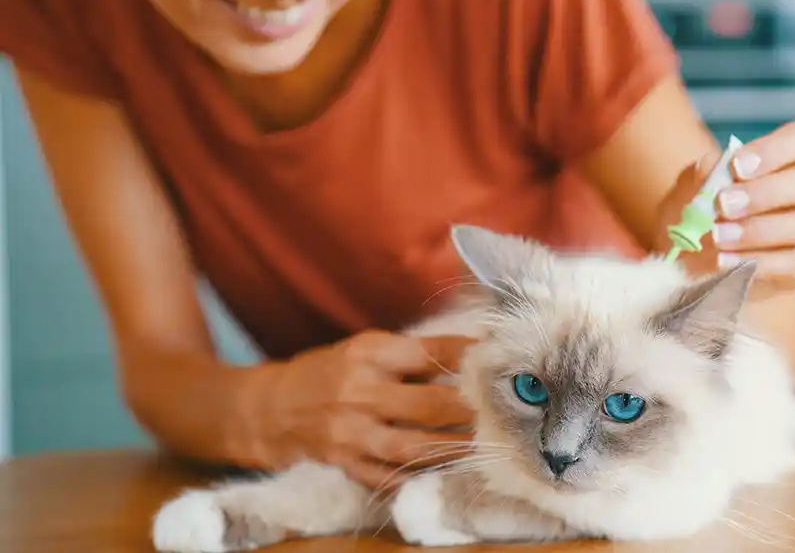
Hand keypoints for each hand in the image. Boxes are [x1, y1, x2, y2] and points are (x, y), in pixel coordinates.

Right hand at [245, 330, 475, 488]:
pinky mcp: (343, 462)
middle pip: (429, 403)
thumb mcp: (363, 349)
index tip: (497, 358)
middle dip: (469, 408)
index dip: (469, 356)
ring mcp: (351, 431)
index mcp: (369, 353)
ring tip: (481, 446)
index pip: (431, 352)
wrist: (266, 408)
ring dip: (452, 448)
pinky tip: (442, 471)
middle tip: (499, 410)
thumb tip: (468, 356)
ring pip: (413, 445)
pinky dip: (416, 474)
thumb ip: (410, 356)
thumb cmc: (326, 373)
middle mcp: (360, 391)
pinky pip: (387, 475)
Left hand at [659, 121, 794, 289]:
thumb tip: (711, 168)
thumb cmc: (706, 206)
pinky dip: (761, 263)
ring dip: (762, 230)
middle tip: (723, 205)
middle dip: (767, 193)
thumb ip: (704, 173)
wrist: (698, 254)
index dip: (773, 151)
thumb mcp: (695, 185)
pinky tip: (726, 261)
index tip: (735, 166)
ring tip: (718, 237)